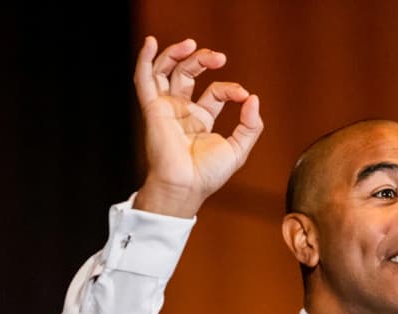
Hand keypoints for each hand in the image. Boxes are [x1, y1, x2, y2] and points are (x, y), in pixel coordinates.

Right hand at [132, 35, 263, 217]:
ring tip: (191, 44)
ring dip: (176, 54)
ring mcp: (166, 108)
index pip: (216, 91)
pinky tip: (151, 43)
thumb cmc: (207, 176)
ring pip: (165, 71)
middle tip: (219, 57)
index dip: (231, 88)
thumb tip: (253, 99)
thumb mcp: (238, 149)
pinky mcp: (152, 109)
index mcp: (200, 119)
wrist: (185, 187)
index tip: (243, 96)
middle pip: (188, 73)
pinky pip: (144, 80)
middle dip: (202, 60)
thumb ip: (250, 126)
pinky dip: (145, 60)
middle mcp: (182, 111)